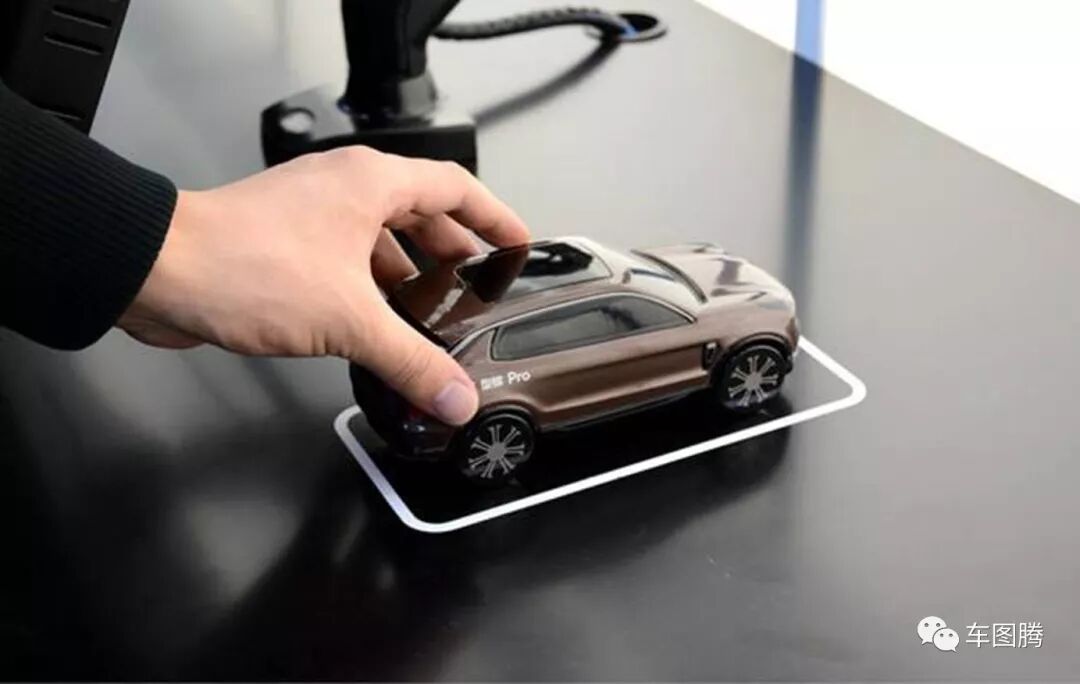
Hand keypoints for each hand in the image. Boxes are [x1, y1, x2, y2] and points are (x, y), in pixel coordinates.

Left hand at [118, 147, 529, 425]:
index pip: (455, 188)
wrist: (156, 271)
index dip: (494, 217)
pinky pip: (345, 261)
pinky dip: (369, 290)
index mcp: (371, 185)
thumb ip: (410, 360)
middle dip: (452, 254)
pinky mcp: (284, 244)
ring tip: (431, 317)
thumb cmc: (246, 266)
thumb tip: (457, 397)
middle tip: (478, 291)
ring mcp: (311, 215)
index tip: (519, 243)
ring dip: (408, 276)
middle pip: (419, 215)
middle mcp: (343, 190)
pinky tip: (375, 327)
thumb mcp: (349, 319)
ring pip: (379, 240)